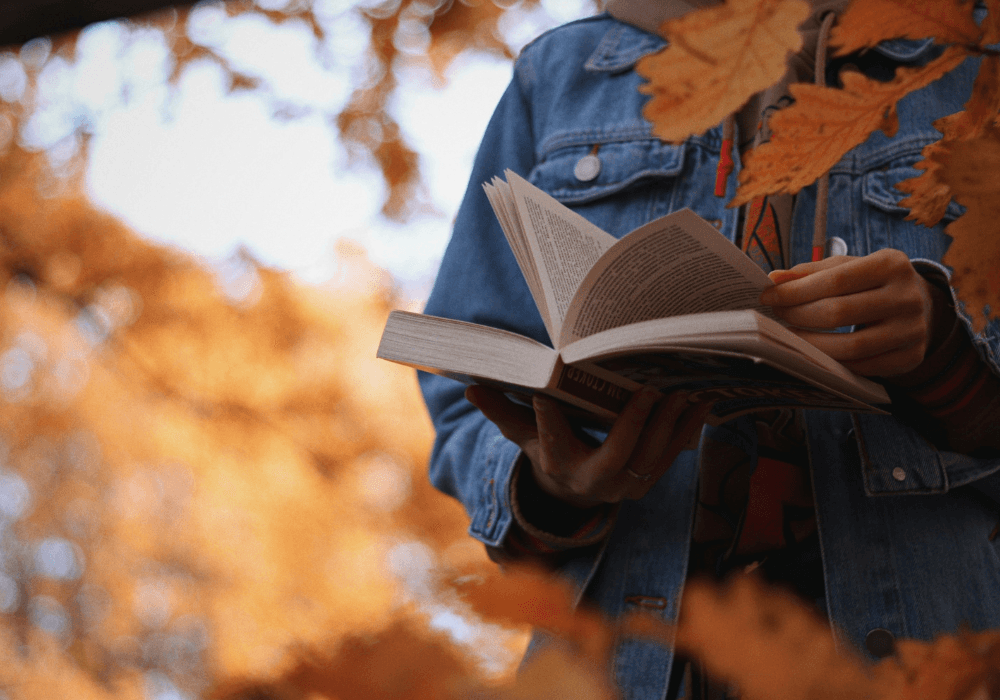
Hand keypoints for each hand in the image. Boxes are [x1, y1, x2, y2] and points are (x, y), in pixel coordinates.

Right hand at [465, 385, 712, 506]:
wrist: (575, 488)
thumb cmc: (549, 450)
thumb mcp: (524, 435)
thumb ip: (502, 412)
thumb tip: (471, 389)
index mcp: (558, 467)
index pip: (550, 443)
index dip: (546, 421)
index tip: (544, 394)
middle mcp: (594, 482)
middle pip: (616, 456)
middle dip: (633, 425)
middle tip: (647, 392)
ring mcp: (626, 485)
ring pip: (652, 457)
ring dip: (670, 425)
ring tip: (683, 391)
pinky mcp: (648, 479)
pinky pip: (671, 455)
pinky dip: (687, 429)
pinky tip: (701, 401)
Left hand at [759, 249, 951, 376]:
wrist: (920, 306)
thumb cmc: (872, 283)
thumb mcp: (848, 267)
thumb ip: (811, 272)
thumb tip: (774, 279)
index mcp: (891, 264)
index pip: (834, 280)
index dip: (795, 291)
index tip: (768, 297)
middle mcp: (907, 296)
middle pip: (838, 313)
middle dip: (799, 315)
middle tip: (777, 316)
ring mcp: (912, 330)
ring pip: (850, 347)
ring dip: (811, 345)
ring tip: (791, 336)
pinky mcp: (910, 357)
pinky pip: (863, 367)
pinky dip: (834, 362)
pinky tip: (815, 353)